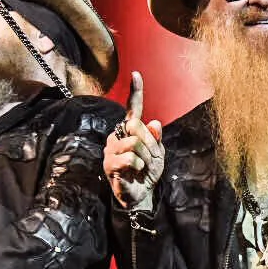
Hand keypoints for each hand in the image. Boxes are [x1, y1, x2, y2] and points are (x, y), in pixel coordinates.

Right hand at [102, 71, 164, 210]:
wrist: (140, 194)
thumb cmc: (147, 171)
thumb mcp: (158, 154)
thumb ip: (155, 139)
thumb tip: (155, 123)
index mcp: (130, 130)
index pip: (133, 109)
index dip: (136, 92)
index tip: (136, 74)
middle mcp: (118, 135)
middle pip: (136, 126)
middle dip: (150, 144)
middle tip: (150, 158)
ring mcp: (111, 149)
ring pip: (134, 143)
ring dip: (146, 157)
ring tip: (142, 167)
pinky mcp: (109, 163)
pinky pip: (130, 158)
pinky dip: (139, 166)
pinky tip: (135, 172)